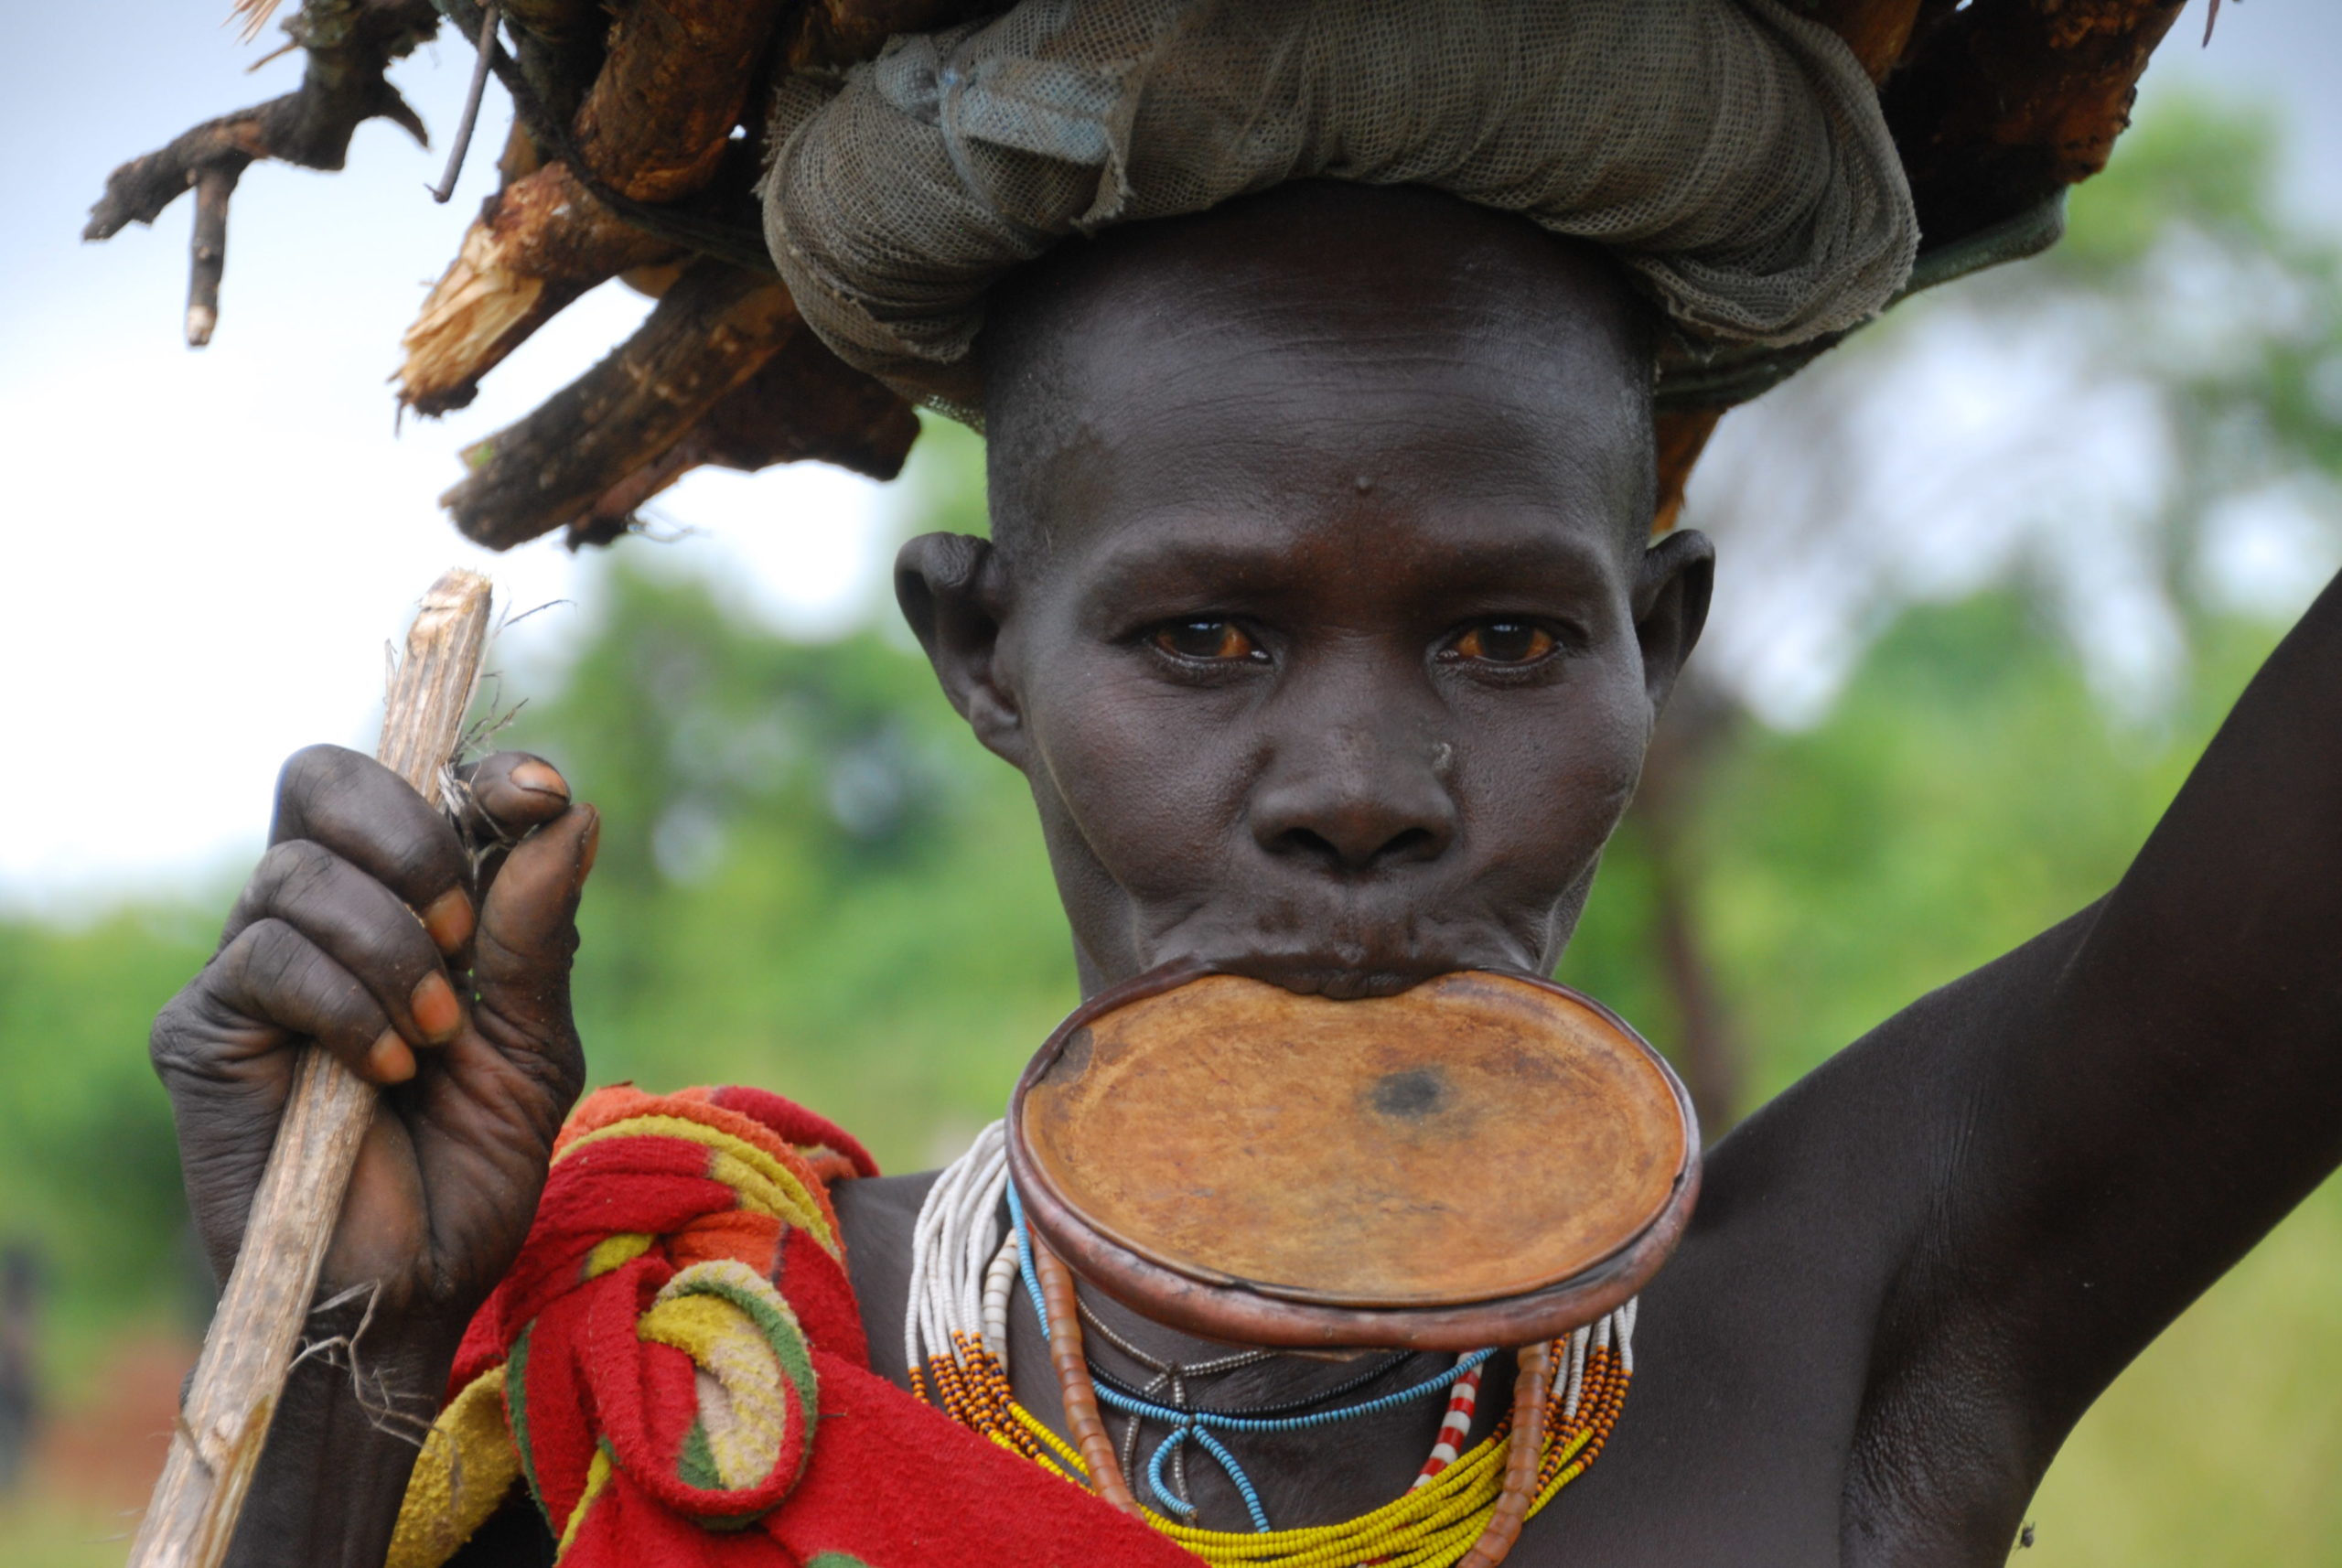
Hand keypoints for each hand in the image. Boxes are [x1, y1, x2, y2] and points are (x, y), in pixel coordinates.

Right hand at [151, 744, 598, 1351]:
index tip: (541, 798)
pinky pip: (266, 958)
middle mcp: (314, 921)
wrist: (409, 1295)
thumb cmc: (468, 1175)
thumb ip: (541, 934)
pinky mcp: (202, 1030)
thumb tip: (570, 812)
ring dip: (393, 947)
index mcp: (397, 910)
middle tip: (466, 931)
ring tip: (437, 1036)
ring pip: (300, 871)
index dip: (475, 775)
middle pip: (322, 780)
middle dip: (412, 835)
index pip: (409, 784)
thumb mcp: (533, 1046)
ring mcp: (251, 970)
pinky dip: (346, 1006)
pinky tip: (387, 1071)